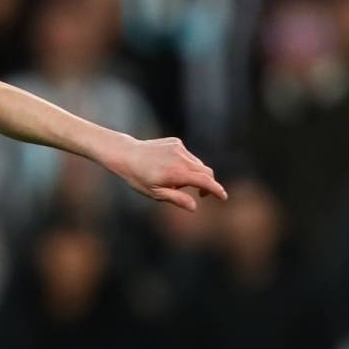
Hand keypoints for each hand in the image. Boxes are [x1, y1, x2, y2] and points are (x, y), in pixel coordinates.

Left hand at [102, 136, 226, 211]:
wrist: (126, 154)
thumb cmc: (138, 177)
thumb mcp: (155, 193)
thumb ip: (177, 199)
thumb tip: (194, 207)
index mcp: (176, 173)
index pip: (204, 181)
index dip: (216, 190)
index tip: (223, 197)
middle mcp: (181, 158)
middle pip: (206, 171)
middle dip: (207, 184)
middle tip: (201, 195)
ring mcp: (179, 148)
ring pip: (197, 164)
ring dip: (193, 174)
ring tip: (174, 180)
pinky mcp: (176, 142)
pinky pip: (188, 156)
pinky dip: (185, 164)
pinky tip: (168, 167)